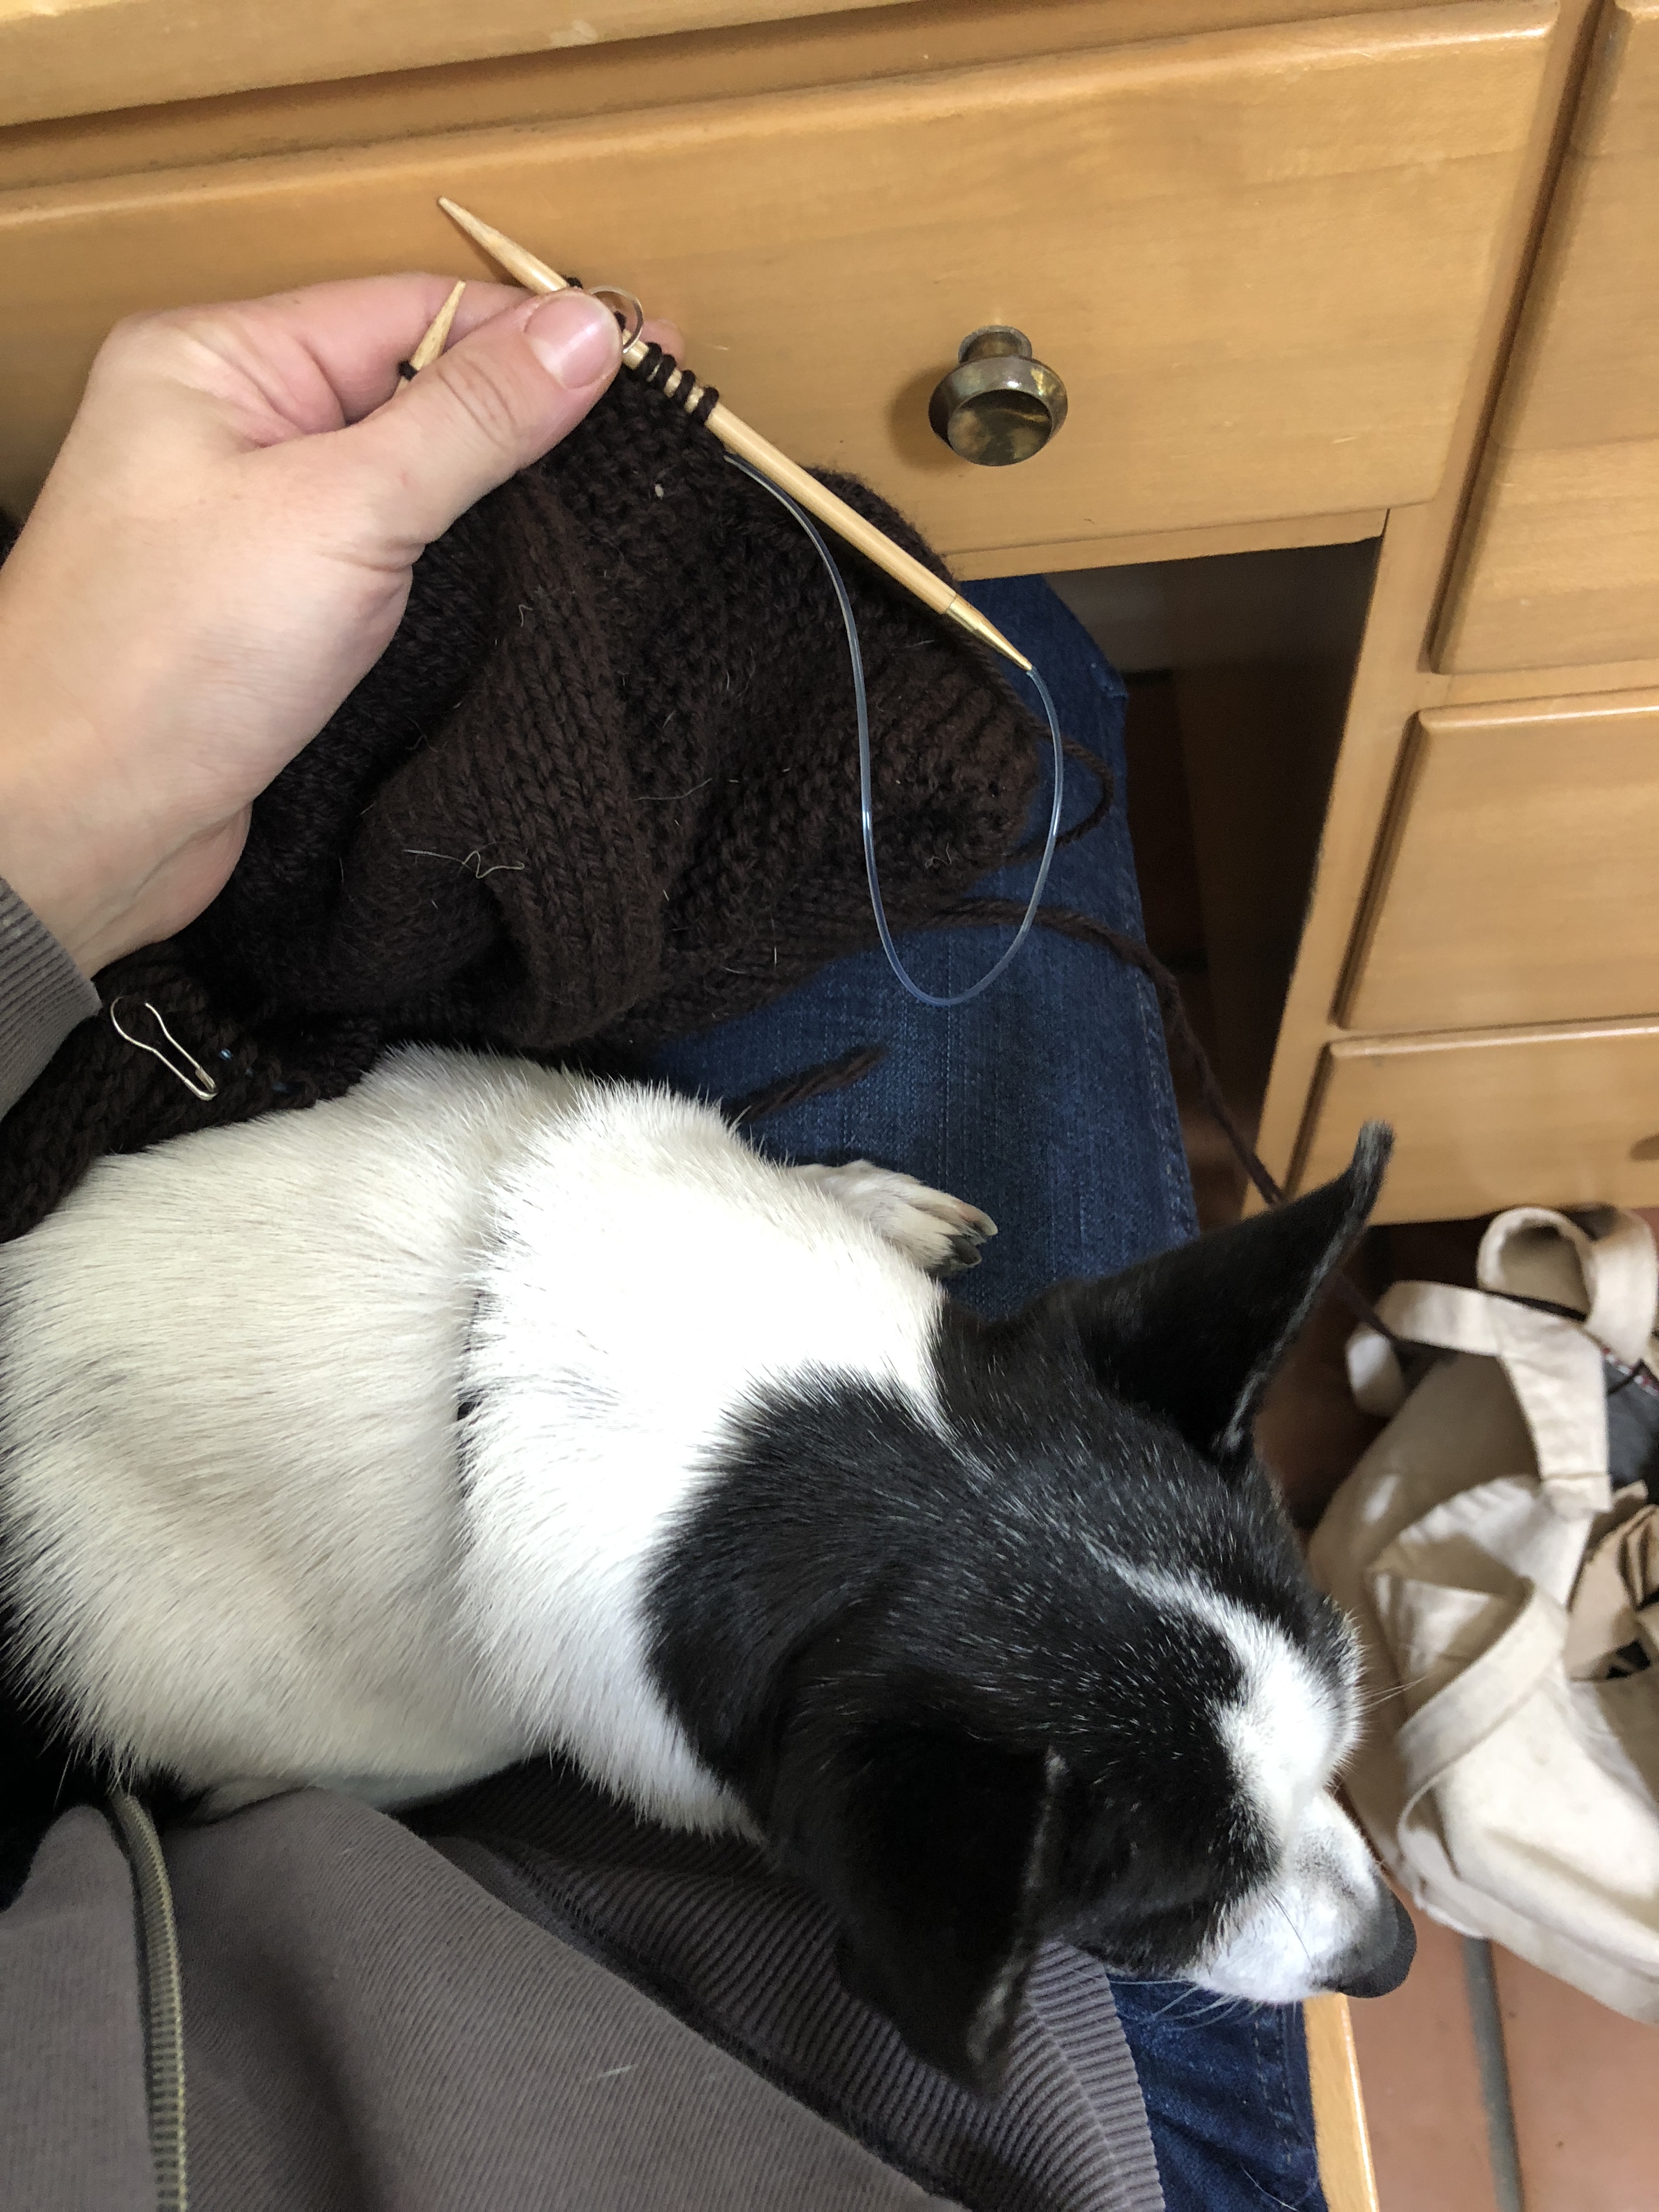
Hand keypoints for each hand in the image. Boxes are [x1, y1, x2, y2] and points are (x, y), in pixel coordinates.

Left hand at [0, 275, 681, 977]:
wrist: (79, 830)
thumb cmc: (164, 662)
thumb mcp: (340, 513)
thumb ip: (470, 421)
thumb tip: (586, 334)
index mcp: (216, 361)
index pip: (410, 311)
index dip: (538, 332)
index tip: (654, 356)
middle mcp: (229, 426)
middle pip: (414, 387)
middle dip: (530, 412)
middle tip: (657, 432)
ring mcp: (253, 523)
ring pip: (410, 480)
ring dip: (503, 497)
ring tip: (618, 504)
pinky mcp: (279, 612)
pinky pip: (393, 559)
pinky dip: (463, 566)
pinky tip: (536, 581)